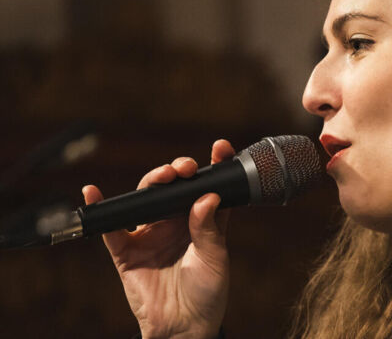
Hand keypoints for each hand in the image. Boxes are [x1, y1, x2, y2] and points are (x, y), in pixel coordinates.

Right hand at [83, 139, 235, 338]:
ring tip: (162, 176)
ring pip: (145, 199)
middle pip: (174, 187)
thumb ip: (209, 228)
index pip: (208, 187)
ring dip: (152, 182)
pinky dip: (101, 208)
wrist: (184, 327)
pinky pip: (110, 227)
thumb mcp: (215, 258)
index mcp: (203, 221)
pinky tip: (93, 191)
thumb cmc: (208, 292)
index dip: (215, 165)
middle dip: (179, 171)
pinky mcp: (127, 250)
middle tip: (185, 168)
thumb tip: (205, 197)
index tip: (221, 148)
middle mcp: (176, 222)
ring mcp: (150, 234)